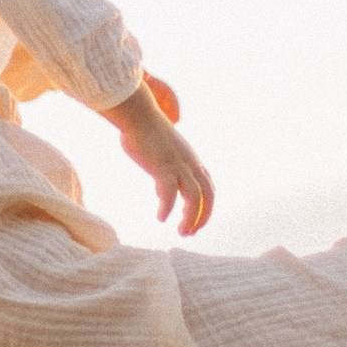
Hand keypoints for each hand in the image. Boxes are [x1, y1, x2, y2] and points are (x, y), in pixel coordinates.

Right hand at [110, 79, 214, 234]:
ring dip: (190, 218)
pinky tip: (161, 217)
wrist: (138, 114)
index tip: (195, 223)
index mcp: (192, 160)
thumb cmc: (146, 133)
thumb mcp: (162, 155)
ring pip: (194, 197)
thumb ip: (166, 174)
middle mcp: (190, 164)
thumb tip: (161, 194)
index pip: (209, 188)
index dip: (206, 208)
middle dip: (202, 217)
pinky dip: (167, 207)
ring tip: (181, 231)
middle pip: (207, 195)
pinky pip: (169, 192)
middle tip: (189, 233)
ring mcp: (177, 165)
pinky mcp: (162, 166)